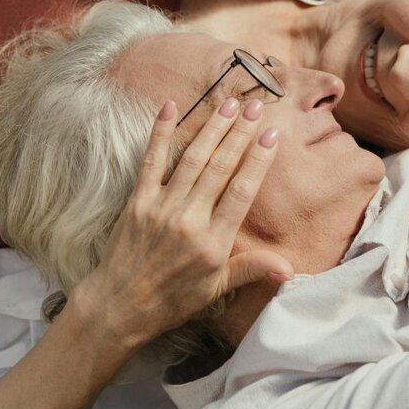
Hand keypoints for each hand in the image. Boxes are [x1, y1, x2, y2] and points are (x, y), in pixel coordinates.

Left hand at [75, 96, 292, 349]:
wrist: (120, 306)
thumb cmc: (173, 299)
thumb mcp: (217, 289)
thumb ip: (252, 269)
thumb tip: (289, 268)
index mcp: (214, 243)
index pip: (241, 192)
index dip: (258, 160)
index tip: (272, 134)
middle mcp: (189, 220)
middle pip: (219, 168)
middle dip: (239, 134)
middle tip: (255, 105)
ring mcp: (161, 208)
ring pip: (192, 159)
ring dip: (212, 128)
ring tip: (229, 102)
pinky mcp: (137, 201)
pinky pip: (151, 161)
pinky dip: (160, 133)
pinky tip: (170, 106)